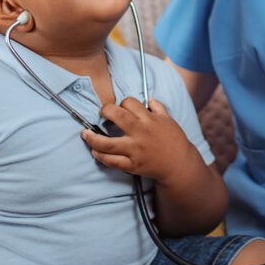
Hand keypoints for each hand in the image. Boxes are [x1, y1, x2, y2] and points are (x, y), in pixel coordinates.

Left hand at [81, 97, 197, 186]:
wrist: (179, 164)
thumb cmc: (174, 140)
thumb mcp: (168, 120)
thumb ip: (158, 108)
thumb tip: (149, 98)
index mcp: (149, 119)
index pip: (129, 103)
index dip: (122, 102)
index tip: (120, 107)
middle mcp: (140, 133)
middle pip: (116, 117)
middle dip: (105, 111)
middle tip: (102, 113)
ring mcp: (135, 150)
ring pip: (108, 143)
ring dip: (93, 138)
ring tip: (85, 134)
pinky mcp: (132, 165)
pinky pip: (112, 161)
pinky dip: (101, 157)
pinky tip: (94, 152)